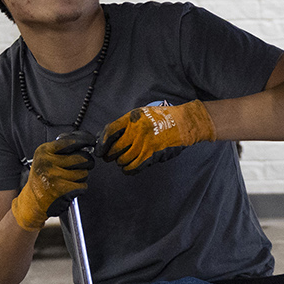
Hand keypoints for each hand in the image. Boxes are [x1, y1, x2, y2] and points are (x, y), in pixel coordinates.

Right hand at [9, 132, 95, 231]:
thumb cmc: (44, 178)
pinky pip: (82, 185)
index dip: (84, 140)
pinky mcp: (60, 190)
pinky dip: (80, 188)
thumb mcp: (46, 158)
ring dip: (82, 177)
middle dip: (87, 163)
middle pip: (82, 158)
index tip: (90, 141)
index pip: (70, 141)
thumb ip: (63, 149)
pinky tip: (70, 188)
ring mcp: (53, 177)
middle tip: (82, 166)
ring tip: (70, 179)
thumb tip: (86, 143)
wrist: (32, 201)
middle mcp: (46, 163)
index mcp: (43, 151)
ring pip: (83, 173)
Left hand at [99, 101, 215, 171]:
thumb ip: (126, 124)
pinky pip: (134, 167)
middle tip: (110, 157)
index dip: (101, 143)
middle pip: (115, 149)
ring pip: (123, 160)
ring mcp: (144, 144)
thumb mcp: (141, 114)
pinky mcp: (151, 155)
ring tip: (124, 160)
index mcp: (132, 119)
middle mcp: (137, 131)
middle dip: (110, 155)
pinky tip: (128, 168)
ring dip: (121, 162)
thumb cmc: (162, 118)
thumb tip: (107, 138)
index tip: (99, 150)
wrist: (183, 123)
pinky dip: (128, 170)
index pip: (110, 131)